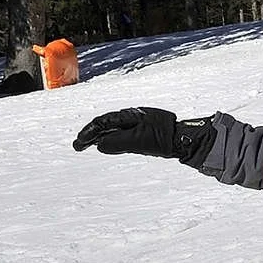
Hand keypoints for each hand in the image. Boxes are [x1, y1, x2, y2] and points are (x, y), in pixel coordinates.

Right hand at [73, 107, 215, 165]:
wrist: (183, 138)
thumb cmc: (162, 138)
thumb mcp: (137, 141)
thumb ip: (117, 143)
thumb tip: (99, 145)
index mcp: (127, 116)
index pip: (102, 123)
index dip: (88, 133)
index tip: (79, 143)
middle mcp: (130, 117)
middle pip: (106, 125)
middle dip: (91, 135)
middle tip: (78, 146)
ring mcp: (137, 123)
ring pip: (113, 129)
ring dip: (99, 137)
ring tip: (86, 145)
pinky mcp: (143, 131)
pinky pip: (122, 134)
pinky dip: (111, 139)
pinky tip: (106, 145)